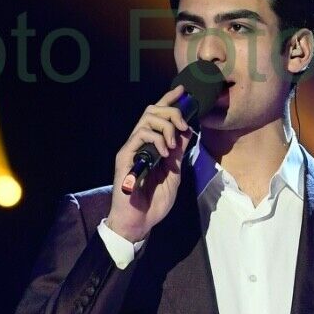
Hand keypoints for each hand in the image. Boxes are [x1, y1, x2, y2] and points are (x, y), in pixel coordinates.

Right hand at [106, 84, 193, 242]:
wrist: (140, 222)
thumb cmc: (154, 202)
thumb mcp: (174, 174)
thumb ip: (179, 153)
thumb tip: (188, 131)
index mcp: (152, 146)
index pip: (158, 117)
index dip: (169, 101)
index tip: (182, 91)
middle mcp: (140, 144)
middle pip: (152, 110)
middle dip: (172, 111)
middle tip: (184, 124)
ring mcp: (132, 149)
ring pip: (146, 118)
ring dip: (166, 126)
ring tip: (173, 143)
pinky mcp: (125, 156)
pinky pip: (140, 135)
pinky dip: (157, 139)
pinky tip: (165, 153)